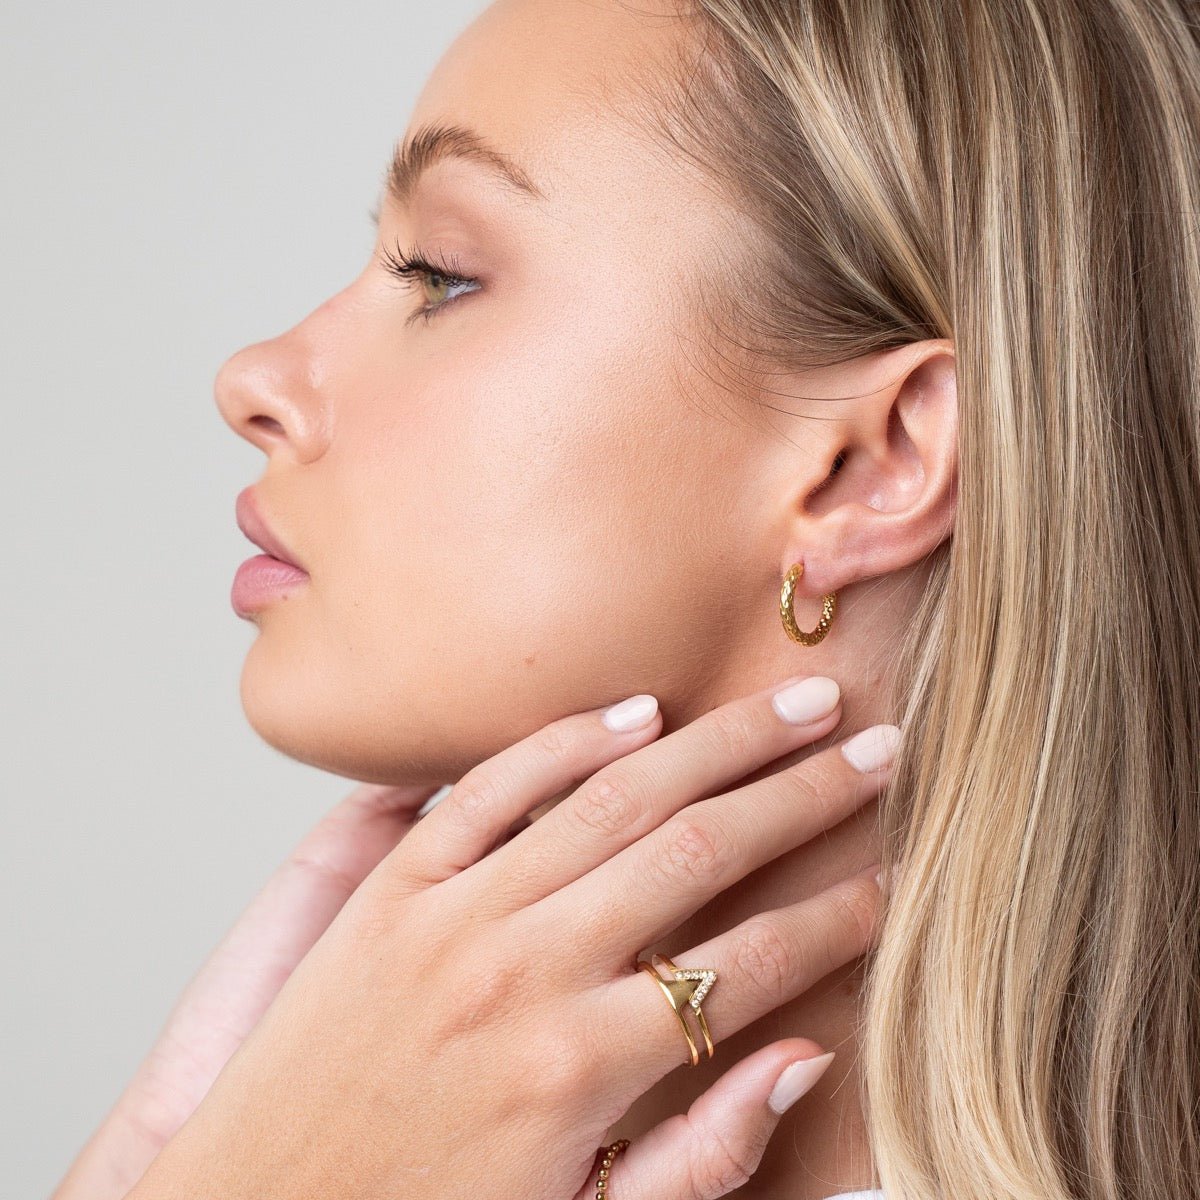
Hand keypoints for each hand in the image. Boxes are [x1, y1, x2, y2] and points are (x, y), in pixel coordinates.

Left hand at [127, 676, 894, 1199]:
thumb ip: (700, 1154)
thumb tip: (801, 1058)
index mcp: (581, 1069)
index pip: (754, 964)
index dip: (840, 919)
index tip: (892, 879)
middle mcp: (524, 972)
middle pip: (702, 850)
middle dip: (806, 793)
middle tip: (877, 746)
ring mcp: (454, 916)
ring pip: (615, 798)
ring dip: (720, 744)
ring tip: (794, 705)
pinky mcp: (391, 887)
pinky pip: (492, 787)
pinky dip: (568, 740)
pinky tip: (638, 710)